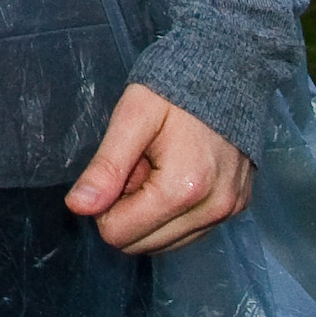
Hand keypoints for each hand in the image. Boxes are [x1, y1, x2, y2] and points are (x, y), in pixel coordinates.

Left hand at [65, 82, 253, 252]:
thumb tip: (78, 208)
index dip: (104, 204)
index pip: (121, 233)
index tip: (118, 168)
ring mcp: (229, 212)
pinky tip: (173, 174)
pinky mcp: (237, 208)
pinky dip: (172, 211)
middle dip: (127, 209)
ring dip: (150, 211)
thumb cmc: (174, 90)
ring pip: (166, 244)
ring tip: (157, 166)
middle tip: (138, 165)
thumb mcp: (131, 119)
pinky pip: (190, 232)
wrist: (230, 72)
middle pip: (142, 244)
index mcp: (183, 189)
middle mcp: (213, 210)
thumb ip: (106, 167)